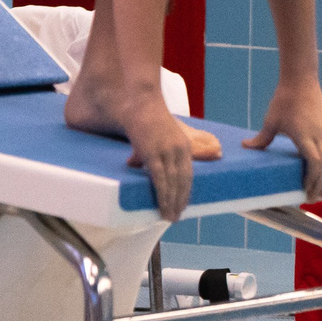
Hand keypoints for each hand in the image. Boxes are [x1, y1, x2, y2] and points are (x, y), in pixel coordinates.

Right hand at [119, 98, 202, 222]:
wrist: (139, 104)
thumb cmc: (143, 119)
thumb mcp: (152, 138)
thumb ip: (147, 153)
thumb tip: (134, 165)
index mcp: (183, 147)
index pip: (187, 174)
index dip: (185, 191)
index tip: (183, 205)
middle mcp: (180, 150)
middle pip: (183, 182)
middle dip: (180, 201)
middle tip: (176, 217)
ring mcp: (168, 152)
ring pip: (173, 183)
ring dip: (172, 202)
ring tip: (169, 217)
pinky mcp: (154, 153)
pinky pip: (160, 178)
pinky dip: (163, 194)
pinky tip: (163, 205)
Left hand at [250, 77, 321, 202]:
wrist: (301, 81)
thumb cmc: (285, 99)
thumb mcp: (271, 120)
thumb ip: (262, 137)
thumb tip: (247, 147)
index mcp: (305, 135)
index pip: (314, 162)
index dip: (313, 178)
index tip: (306, 192)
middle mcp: (319, 136)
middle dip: (320, 184)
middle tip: (313, 199)